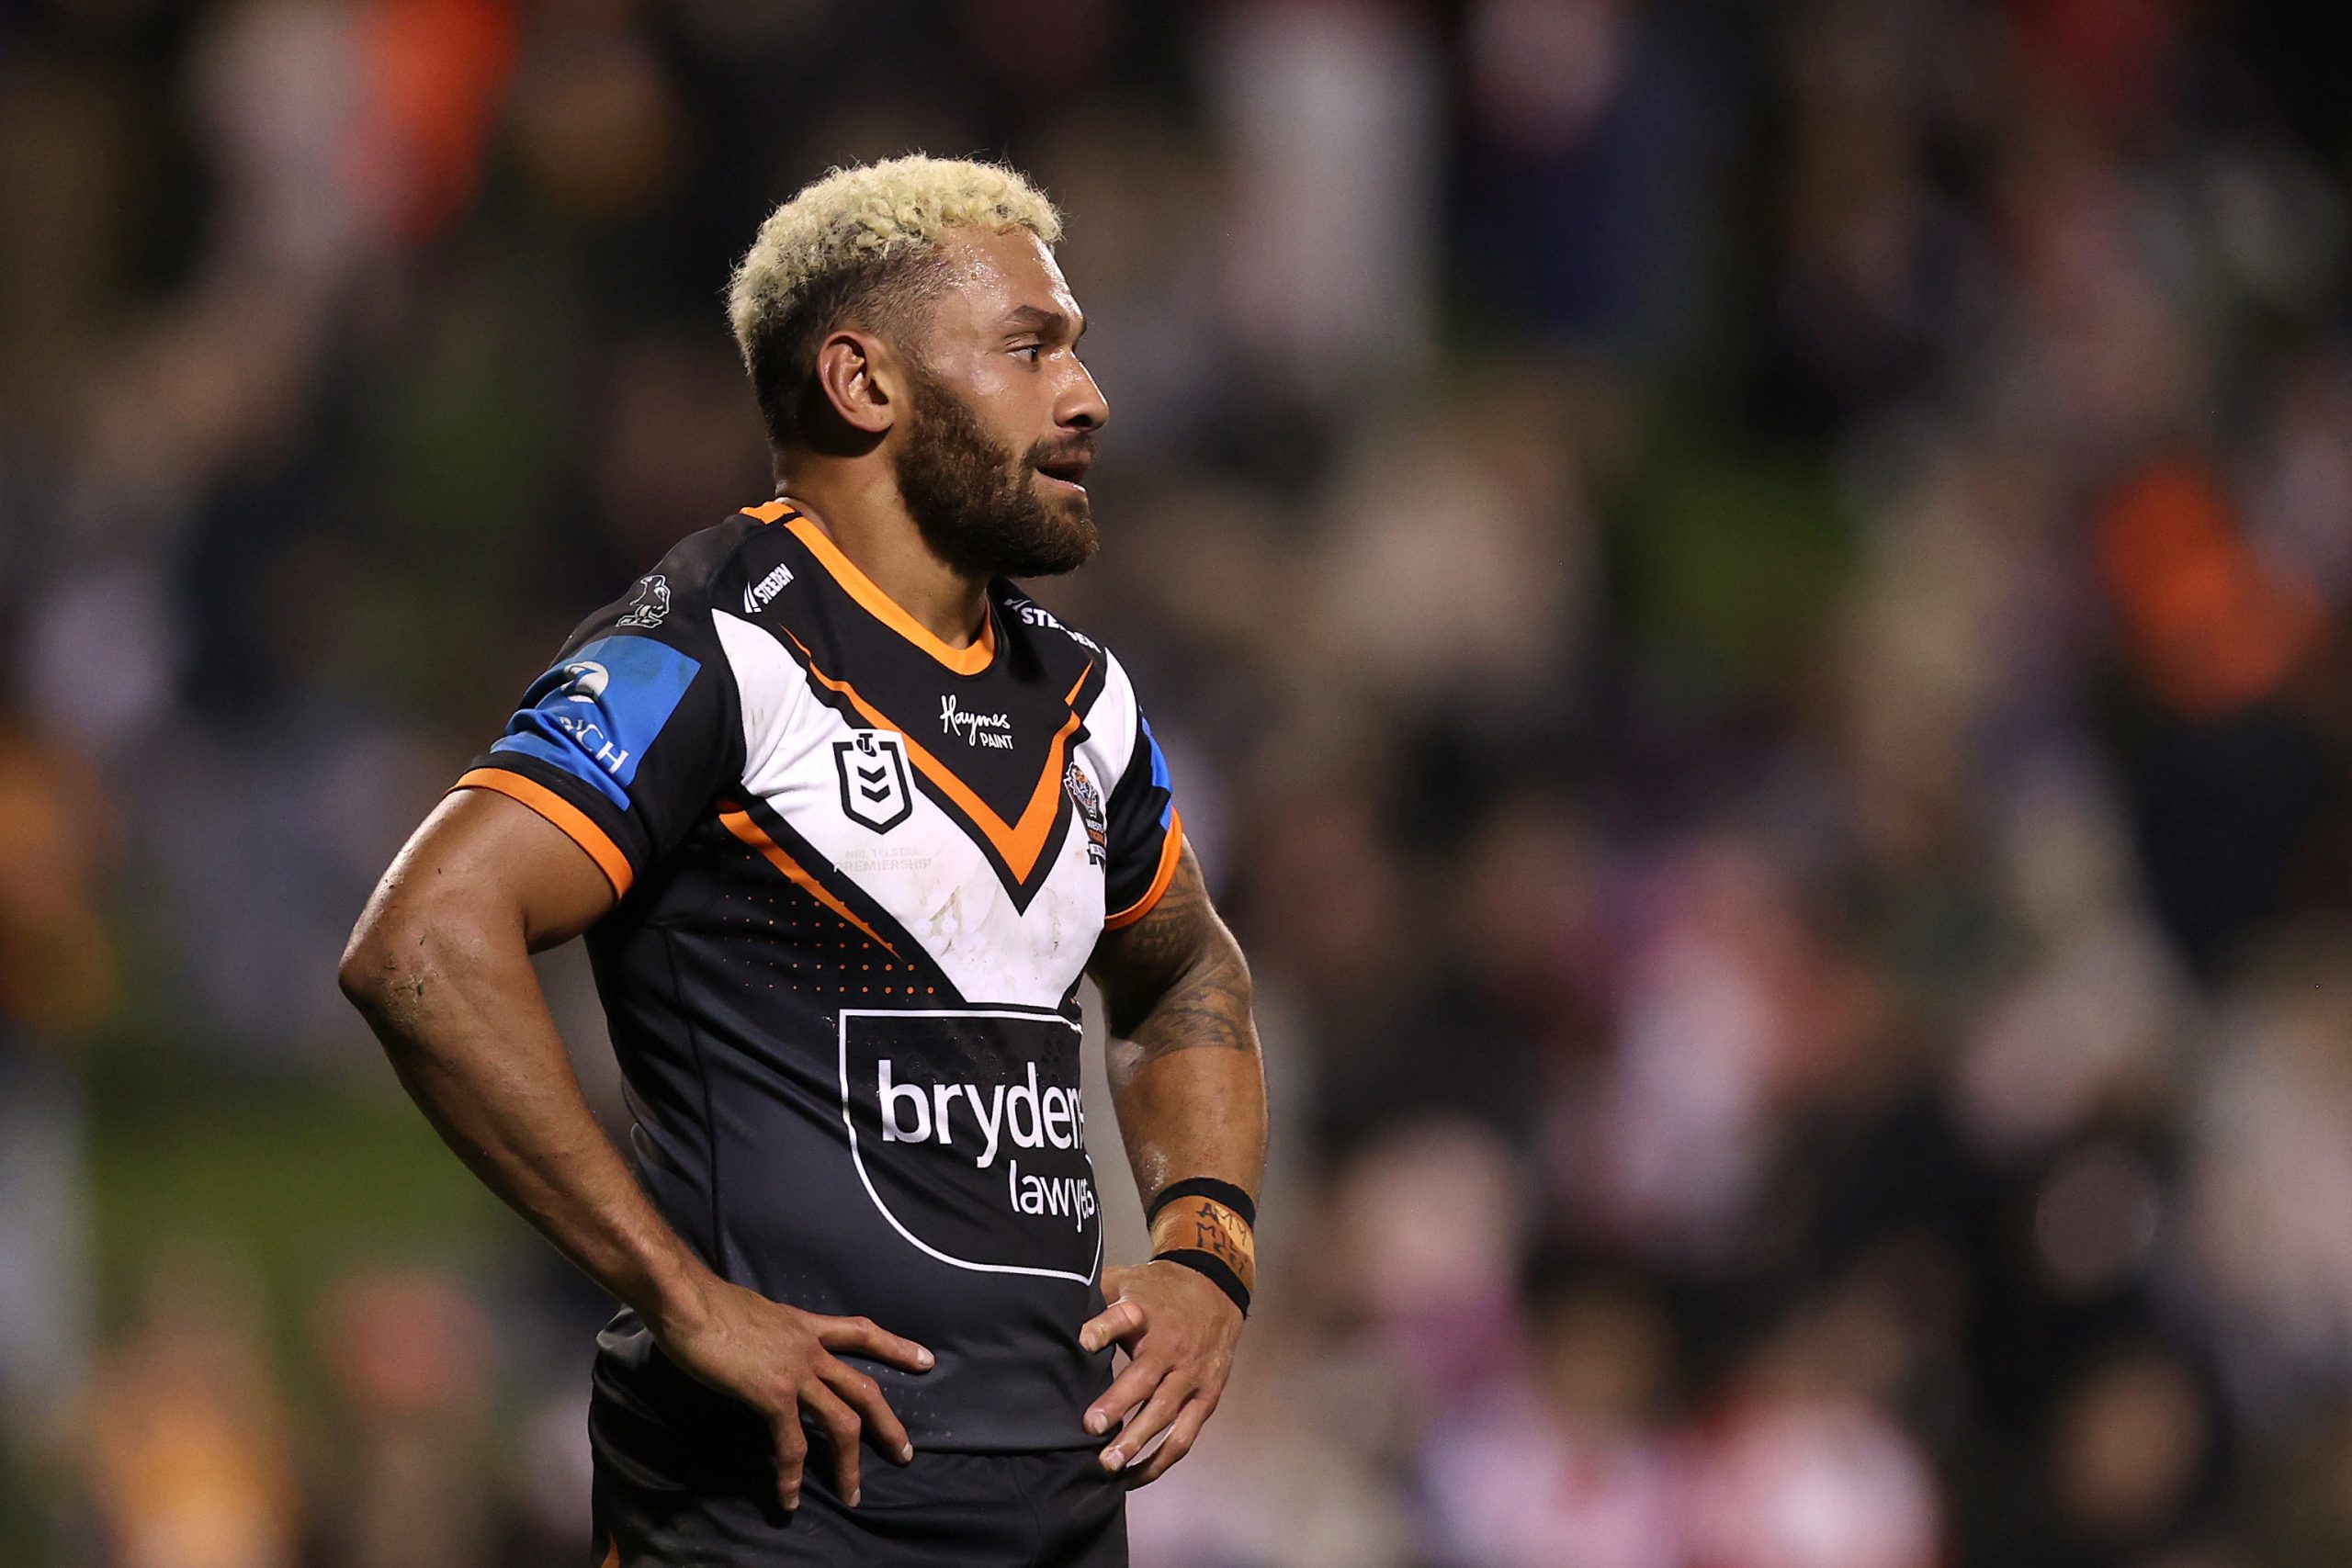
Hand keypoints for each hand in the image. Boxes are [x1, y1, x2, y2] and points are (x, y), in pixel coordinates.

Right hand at [649, 1275, 932, 1511]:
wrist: (690, 1302)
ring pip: (841, 1422)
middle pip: (864, 1388)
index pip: (860, 1332)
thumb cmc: (710, 1304)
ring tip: (854, 1494)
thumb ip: (773, 1335)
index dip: (895, 1347)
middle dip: (888, 1423)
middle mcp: (810, 1349)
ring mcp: (796, 1372)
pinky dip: (792, 1475)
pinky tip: (788, 1497)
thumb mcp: (757, 1314)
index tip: (925, 1359)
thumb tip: (768, 1349)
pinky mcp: (774, 1394)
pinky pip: (792, 1443)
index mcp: (806, 1326)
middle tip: (904, 1452)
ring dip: (849, 1463)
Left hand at [1079, 1260, 1242, 1483]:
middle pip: (1145, 1377)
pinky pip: (1184, 1435)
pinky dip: (1160, 1460)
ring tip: (1108, 1464)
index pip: (1123, 1318)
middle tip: (1090, 1426)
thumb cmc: (1158, 1291)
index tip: (1082, 1342)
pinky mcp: (1206, 1397)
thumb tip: (1051, 1308)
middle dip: (1117, 1403)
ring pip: (1164, 1412)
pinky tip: (1134, 1476)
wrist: (1215, 1289)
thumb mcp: (1126, 1279)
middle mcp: (1171, 1346)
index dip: (1102, 1329)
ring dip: (1137, 1441)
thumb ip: (1094, 1295)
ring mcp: (1191, 1375)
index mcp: (1145, 1313)